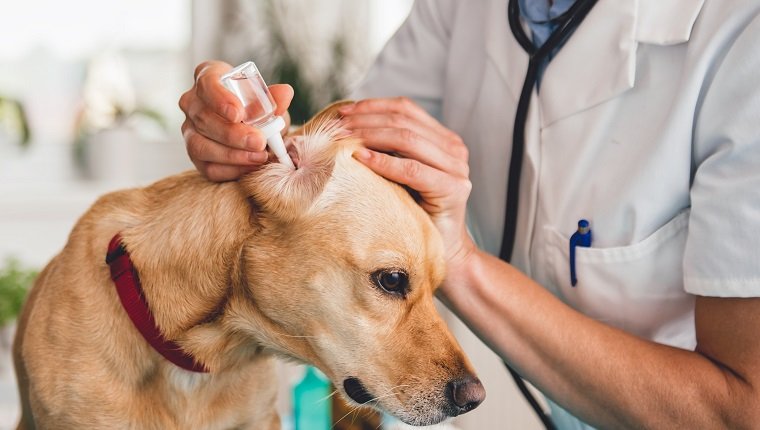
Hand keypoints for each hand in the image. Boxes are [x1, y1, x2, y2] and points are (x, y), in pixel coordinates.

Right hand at [179, 61, 293, 181]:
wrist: (255, 130)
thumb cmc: (257, 108)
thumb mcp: (268, 102)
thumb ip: (274, 99)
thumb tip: (285, 93)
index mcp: (208, 78)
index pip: (207, 84)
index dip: (220, 99)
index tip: (239, 114)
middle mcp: (192, 103)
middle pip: (204, 118)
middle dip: (233, 134)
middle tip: (259, 141)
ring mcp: (189, 130)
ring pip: (200, 145)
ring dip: (232, 155)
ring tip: (259, 156)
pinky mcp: (196, 156)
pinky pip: (207, 166)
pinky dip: (231, 170)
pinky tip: (249, 167)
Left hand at [341, 97, 476, 277]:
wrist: (445, 252)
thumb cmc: (415, 213)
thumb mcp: (400, 174)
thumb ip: (388, 150)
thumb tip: (346, 126)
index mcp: (443, 139)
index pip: (405, 108)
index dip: (372, 106)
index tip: (342, 110)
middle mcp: (454, 148)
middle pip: (404, 120)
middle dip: (366, 120)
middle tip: (338, 125)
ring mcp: (457, 167)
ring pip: (408, 139)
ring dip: (371, 136)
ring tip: (345, 139)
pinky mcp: (454, 189)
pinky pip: (413, 169)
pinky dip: (385, 162)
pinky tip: (362, 158)